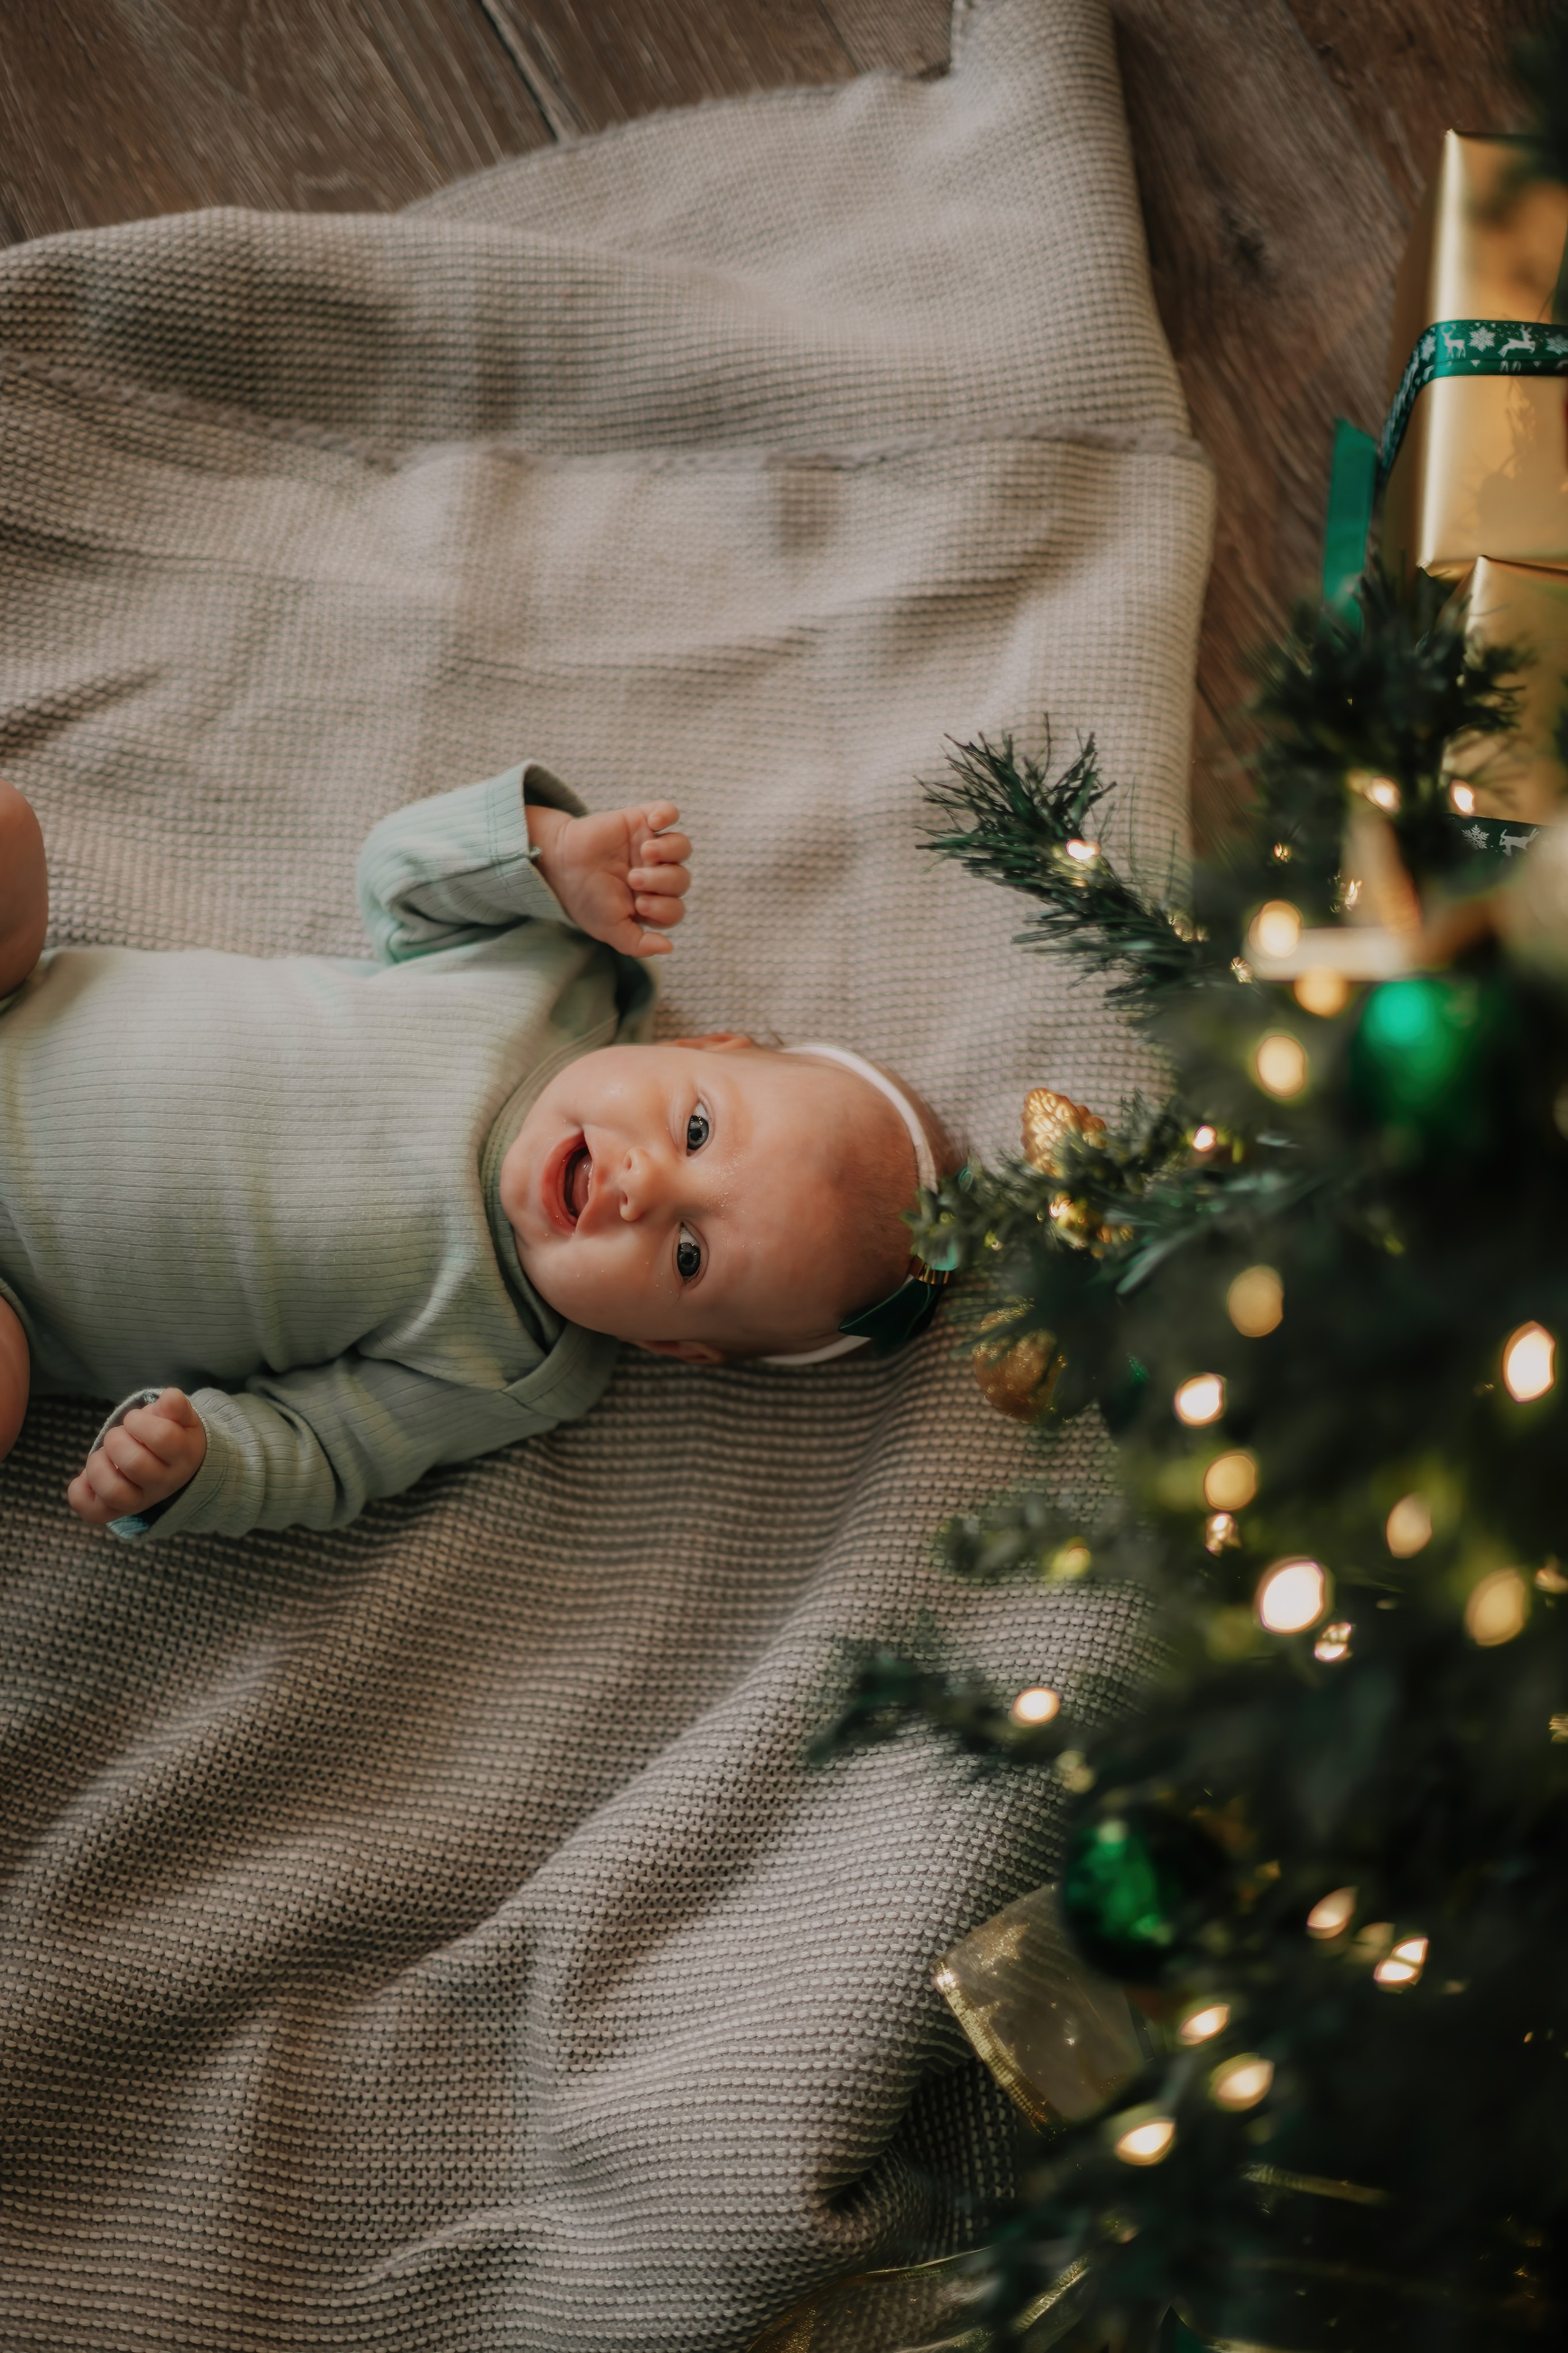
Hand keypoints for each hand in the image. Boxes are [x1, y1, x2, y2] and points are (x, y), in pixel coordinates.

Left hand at [68, 1387, 206, 1525]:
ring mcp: (140, 1501)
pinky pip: (93, 1512)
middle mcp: (164, 1483)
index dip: (139, 1421)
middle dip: (116, 1440)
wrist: (172, 1469)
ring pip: (114, 1492)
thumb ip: (174, 1406)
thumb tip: (170, 1397)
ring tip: (102, 1456)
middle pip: (136, 1464)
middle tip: (118, 1436)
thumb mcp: (179, 1419)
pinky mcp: (116, 1512)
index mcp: (182, 1456)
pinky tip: (86, 1476)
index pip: (162, 1437)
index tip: (134, 1419)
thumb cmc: (171, 1436)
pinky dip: (80, 1492)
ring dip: (98, 1466)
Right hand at [527, 799, 690, 958]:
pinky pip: (669, 812)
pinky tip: (655, 822)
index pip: (675, 909)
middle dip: (662, 881)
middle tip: (633, 878)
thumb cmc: (584, 898)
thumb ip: (637, 944)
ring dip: (670, 851)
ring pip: (682, 847)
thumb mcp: (608, 929)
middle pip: (681, 879)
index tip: (639, 903)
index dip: (664, 908)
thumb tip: (668, 948)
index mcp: (651, 902)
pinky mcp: (641, 820)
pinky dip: (668, 814)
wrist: (558, 864)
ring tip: (646, 852)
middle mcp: (655, 874)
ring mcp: (650, 846)